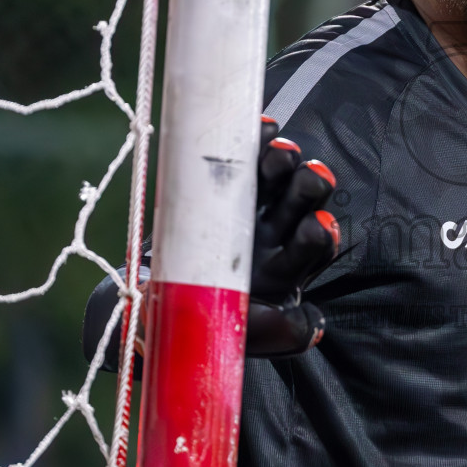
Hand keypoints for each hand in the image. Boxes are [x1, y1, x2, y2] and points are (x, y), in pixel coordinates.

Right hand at [82, 117, 339, 370]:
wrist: (146, 306)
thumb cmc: (197, 325)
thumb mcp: (237, 337)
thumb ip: (279, 333)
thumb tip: (315, 323)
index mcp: (283, 269)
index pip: (314, 247)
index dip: (320, 234)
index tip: (316, 226)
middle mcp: (273, 235)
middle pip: (304, 203)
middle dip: (309, 187)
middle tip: (305, 178)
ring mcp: (247, 207)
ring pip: (278, 175)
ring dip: (285, 160)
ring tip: (280, 151)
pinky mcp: (220, 185)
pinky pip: (243, 157)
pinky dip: (255, 140)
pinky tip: (262, 129)